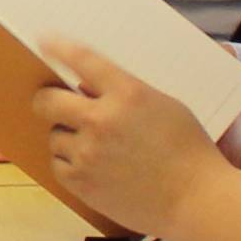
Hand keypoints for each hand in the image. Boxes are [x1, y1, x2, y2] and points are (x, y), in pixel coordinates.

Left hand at [22, 41, 218, 232]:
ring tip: (93, 146)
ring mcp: (88, 153)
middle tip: (52, 103)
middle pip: (48, 100)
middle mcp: (102, 120)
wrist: (195, 200)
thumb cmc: (189, 151)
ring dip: (68, 136)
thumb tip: (89, 89)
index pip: (83, 60)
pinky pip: (58, 164)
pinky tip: (91, 166)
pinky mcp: (82, 182)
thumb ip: (127, 95)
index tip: (44, 40)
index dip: (59, 47)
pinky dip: (70, 163)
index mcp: (128, 94)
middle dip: (47, 99)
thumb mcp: (165, 106)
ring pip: (54, 135)